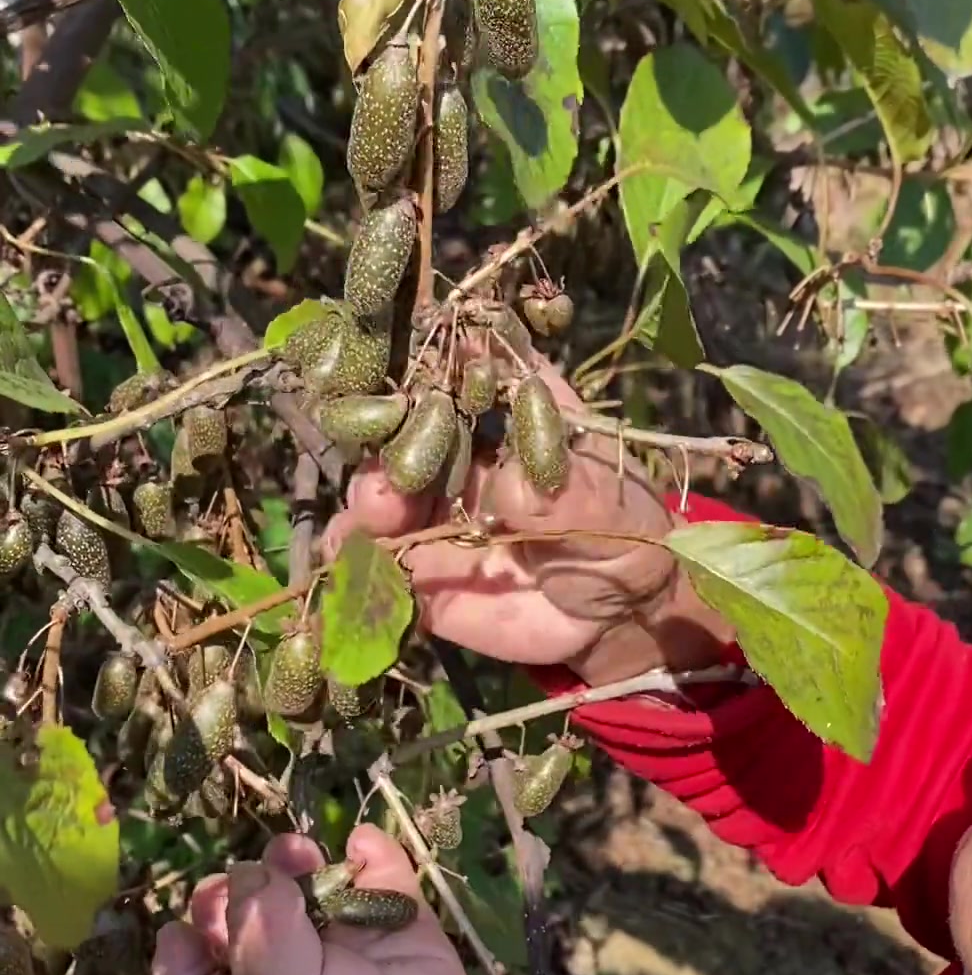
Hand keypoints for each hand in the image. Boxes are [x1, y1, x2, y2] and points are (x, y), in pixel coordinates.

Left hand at [153, 827, 476, 974]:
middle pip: (243, 918)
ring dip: (295, 860)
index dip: (180, 950)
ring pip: (305, 887)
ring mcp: (339, 946)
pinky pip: (377, 876)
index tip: (182, 926)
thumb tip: (252, 870)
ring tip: (301, 853)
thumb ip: (255, 923)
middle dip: (239, 887)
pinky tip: (361, 847)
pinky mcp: (391, 925)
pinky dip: (369, 851)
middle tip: (252, 873)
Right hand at [324, 356, 732, 684]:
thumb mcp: (609, 509)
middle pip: (406, 419)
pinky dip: (350, 549)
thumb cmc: (622, 536)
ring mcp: (433, 503)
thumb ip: (569, 493)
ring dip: (370, 491)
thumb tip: (517, 483)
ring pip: (380, 482)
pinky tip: (347, 552)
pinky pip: (369, 550)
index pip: (468, 362)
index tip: (411, 361)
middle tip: (392, 457)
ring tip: (379, 511)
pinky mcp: (416, 560)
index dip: (436, 355)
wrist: (612, 619)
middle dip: (387, 429)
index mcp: (513, 407)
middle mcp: (462, 446)